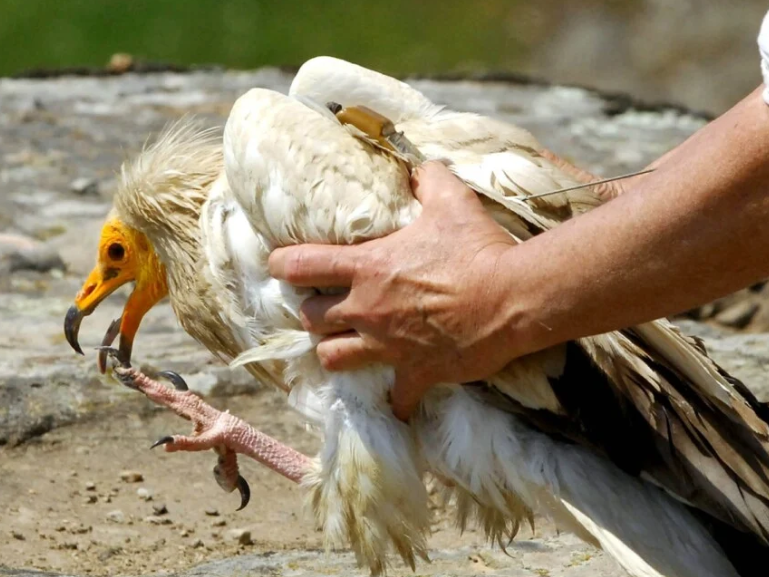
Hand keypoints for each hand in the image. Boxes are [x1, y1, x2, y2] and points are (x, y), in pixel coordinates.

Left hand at [268, 161, 523, 420]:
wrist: (512, 297)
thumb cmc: (478, 248)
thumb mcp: (452, 201)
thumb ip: (428, 179)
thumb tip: (418, 167)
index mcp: (368, 267)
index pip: (300, 266)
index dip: (281, 264)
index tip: (278, 265)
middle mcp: (367, 309)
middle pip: (311, 317)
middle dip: (312, 311)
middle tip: (326, 305)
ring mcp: (388, 345)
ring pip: (332, 358)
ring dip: (334, 350)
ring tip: (345, 343)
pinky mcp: (416, 373)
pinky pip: (396, 398)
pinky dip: (396, 399)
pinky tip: (399, 399)